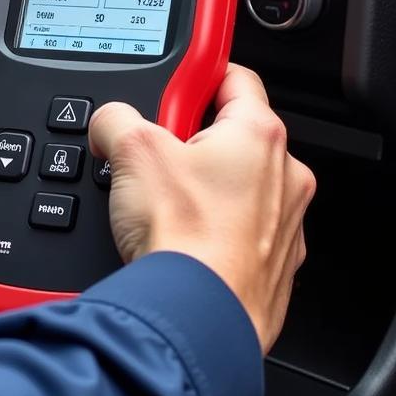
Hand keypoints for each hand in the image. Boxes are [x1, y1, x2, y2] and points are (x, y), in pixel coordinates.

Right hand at [88, 65, 314, 352]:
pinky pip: (240, 231)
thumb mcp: (131, 153)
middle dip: (189, 140)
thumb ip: (116, 119)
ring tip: (163, 208)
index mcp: (258, 134)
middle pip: (230, 135)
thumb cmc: (184, 240)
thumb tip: (110, 122)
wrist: (198, 321)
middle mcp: (285, 176)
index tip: (178, 83)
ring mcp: (285, 225)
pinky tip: (180, 242)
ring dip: (202, 189)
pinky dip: (213, 231)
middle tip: (153, 157)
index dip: (197, 74)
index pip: (233, 76)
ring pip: (237, 187)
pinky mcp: (274, 266)